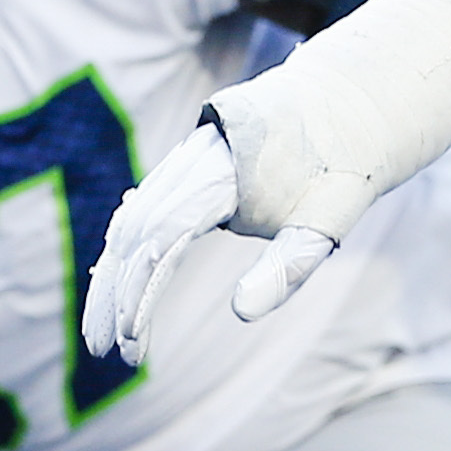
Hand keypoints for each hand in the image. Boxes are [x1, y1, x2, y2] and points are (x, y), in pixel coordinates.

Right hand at [83, 122, 346, 365]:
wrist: (351, 99)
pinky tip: (113, 288)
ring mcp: (183, 164)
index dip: (137, 292)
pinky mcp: (184, 171)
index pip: (160, 238)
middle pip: (131, 234)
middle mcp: (191, 162)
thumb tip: (243, 313)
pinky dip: (122, 256)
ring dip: (109, 281)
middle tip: (99, 352)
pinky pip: (139, 214)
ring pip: (128, 225)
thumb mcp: (332, 218)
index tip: (130, 342)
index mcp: (222, 171)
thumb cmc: (343, 164)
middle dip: (110, 296)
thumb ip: (290, 266)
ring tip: (99, 333)